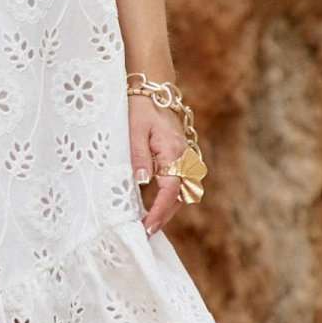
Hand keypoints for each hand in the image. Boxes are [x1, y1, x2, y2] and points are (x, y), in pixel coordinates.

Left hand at [129, 94, 186, 238]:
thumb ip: (139, 157)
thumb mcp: (134, 131)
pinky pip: (180, 185)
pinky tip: (154, 207)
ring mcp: (186, 159)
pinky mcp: (183, 159)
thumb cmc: (142, 109)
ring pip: (182, 193)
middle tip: (145, 232)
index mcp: (173, 152)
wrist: (155, 91)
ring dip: (168, 210)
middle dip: (164, 217)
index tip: (147, 226)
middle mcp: (185, 158)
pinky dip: (170, 199)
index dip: (159, 211)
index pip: (171, 190)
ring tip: (148, 224)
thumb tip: (141, 182)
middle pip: (180, 197)